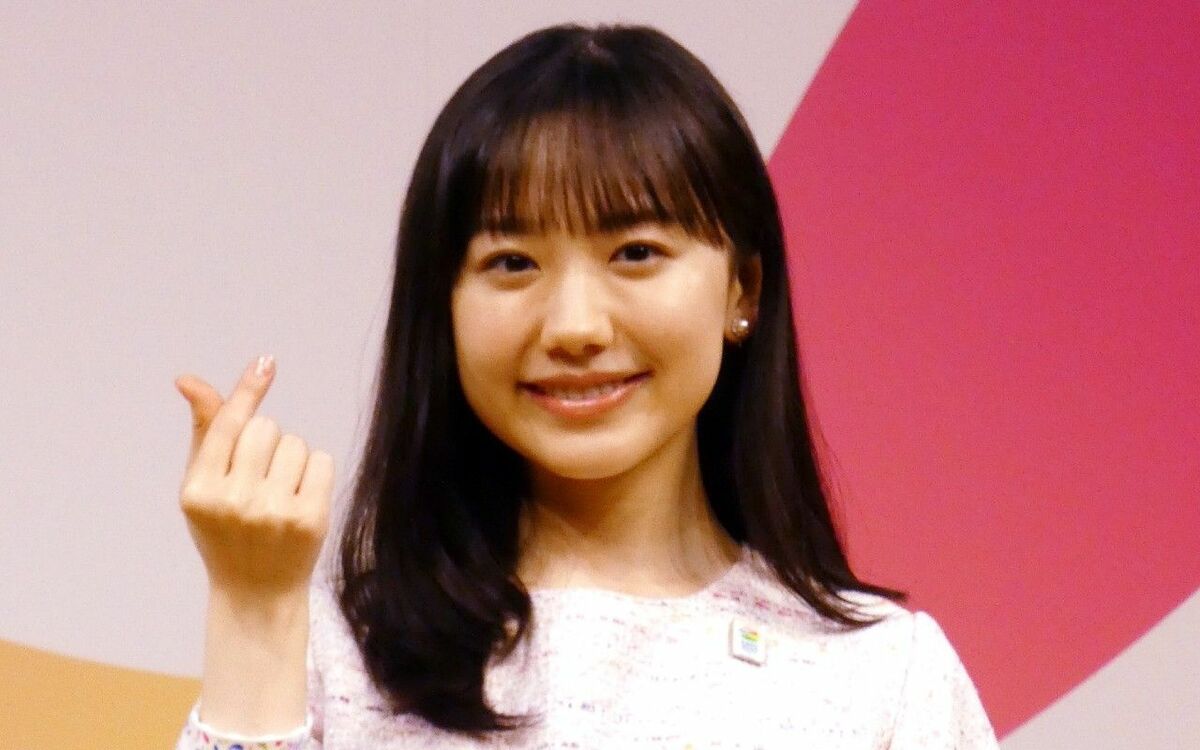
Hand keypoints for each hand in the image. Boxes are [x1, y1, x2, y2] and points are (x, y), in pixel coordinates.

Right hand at [175, 356, 333, 602]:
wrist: (256, 593)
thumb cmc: (224, 530)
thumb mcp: (203, 486)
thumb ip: (205, 431)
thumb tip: (189, 379)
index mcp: (199, 492)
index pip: (227, 426)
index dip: (248, 391)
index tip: (266, 362)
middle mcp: (234, 501)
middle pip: (266, 428)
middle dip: (266, 444)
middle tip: (258, 481)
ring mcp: (274, 512)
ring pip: (295, 442)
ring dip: (291, 459)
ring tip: (278, 494)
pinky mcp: (310, 519)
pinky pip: (322, 461)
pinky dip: (315, 473)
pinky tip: (300, 502)